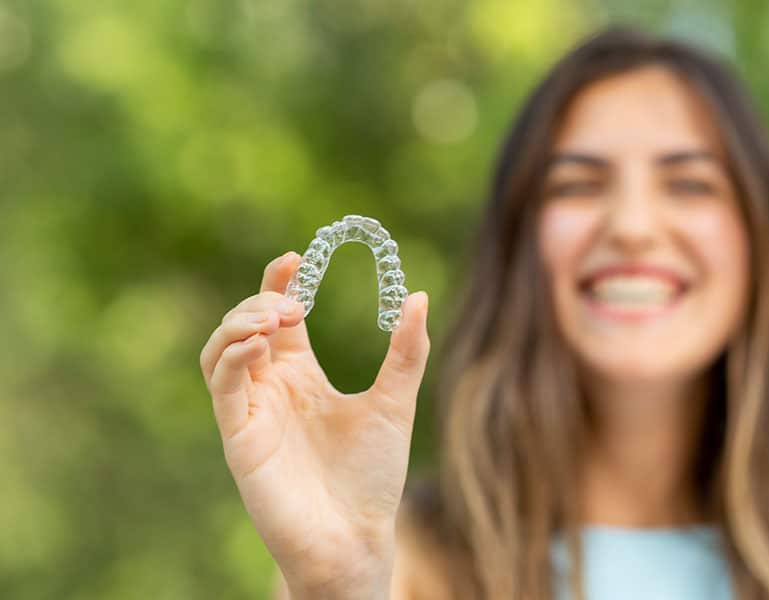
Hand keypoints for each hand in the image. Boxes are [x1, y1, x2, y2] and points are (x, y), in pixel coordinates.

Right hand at [200, 252, 430, 596]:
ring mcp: (252, 412)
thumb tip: (417, 296)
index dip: (280, 282)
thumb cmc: (372, 476)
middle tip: (293, 302)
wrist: (357, 536)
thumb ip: (406, 352)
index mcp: (302, 376)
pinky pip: (222, 387)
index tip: (297, 256)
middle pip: (244, 324)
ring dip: (238, 324)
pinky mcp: (239, 437)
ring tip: (275, 317)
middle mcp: (272, 389)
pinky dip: (232, 357)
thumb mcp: (395, 402)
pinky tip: (260, 344)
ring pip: (220, 350)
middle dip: (261, 301)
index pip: (279, 316)